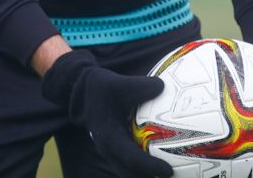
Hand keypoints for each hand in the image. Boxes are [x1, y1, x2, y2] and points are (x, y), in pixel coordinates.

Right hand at [41, 49, 172, 176]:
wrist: (82, 93)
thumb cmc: (101, 89)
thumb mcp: (120, 84)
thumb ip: (141, 86)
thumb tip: (163, 87)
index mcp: (110, 138)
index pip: (132, 159)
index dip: (150, 167)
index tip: (168, 170)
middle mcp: (109, 150)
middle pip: (130, 175)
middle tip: (170, 176)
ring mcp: (109, 152)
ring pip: (128, 172)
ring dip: (145, 175)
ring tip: (167, 173)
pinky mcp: (113, 149)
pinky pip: (129, 163)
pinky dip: (142, 166)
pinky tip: (159, 157)